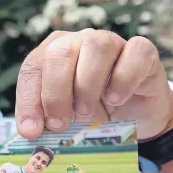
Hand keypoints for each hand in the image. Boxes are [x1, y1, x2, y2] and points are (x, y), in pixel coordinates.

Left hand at [15, 29, 172, 140]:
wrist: (134, 118)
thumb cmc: (92, 113)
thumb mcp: (65, 118)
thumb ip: (45, 119)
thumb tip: (30, 131)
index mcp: (52, 53)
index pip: (32, 68)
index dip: (29, 100)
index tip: (31, 131)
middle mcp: (79, 41)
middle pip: (61, 52)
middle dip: (55, 93)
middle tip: (59, 124)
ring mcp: (112, 42)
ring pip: (96, 46)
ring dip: (87, 84)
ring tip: (86, 112)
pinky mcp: (143, 52)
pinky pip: (135, 53)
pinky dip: (123, 78)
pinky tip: (115, 100)